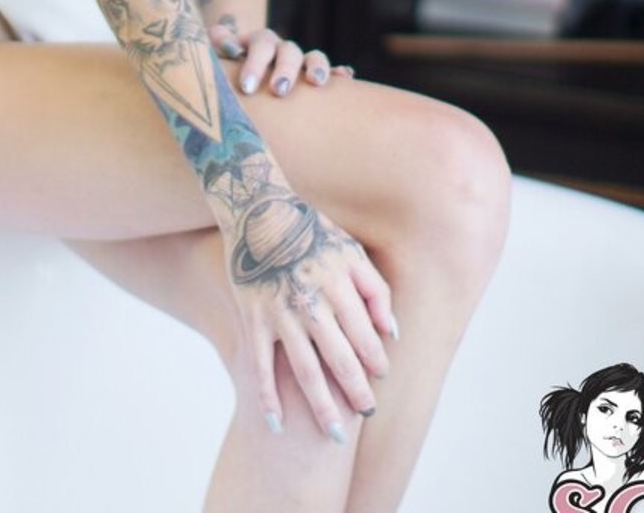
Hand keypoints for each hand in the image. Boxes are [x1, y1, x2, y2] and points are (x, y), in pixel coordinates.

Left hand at [209, 23, 353, 97]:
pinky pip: (331, 71)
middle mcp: (281, 49)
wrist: (243, 78)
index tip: (247, 88)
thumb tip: (220, 38)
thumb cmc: (228, 69)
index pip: (260, 45)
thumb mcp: (218, 57)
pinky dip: (338, 73)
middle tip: (279, 90)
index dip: (254, 64)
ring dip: (317, 66)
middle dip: (284, 70)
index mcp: (258, 42)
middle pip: (288, 51)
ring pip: (312, 56)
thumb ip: (217, 45)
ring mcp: (299, 62)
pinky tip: (346, 78)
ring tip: (317, 82)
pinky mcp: (313, 75)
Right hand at [224, 188, 395, 438]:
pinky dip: (267, 397)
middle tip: (366, 415)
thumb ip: (375, 290)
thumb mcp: (350, 250)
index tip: (380, 378)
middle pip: (340, 359)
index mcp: (338, 283)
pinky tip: (276, 424)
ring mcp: (279, 312)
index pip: (365, 335)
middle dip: (357, 393)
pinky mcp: (252, 317)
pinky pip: (259, 366)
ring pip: (304, 370)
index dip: (376, 362)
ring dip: (321, 406)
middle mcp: (311, 301)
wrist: (257, 208)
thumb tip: (391, 333)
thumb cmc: (309, 230)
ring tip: (333, 436)